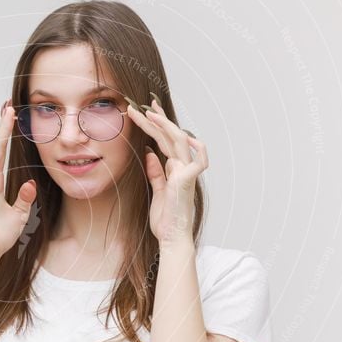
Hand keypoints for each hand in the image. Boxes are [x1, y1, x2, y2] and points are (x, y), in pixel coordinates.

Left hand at [126, 96, 208, 245]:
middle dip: (157, 119)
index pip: (163, 141)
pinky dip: (196, 148)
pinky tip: (186, 137)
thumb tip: (149, 153)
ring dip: (163, 126)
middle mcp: (182, 167)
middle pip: (170, 137)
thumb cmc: (165, 219)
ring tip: (147, 113)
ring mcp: (187, 173)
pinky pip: (198, 160)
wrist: (171, 238)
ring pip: (179, 142)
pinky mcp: (188, 181)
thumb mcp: (156, 191)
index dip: (155, 125)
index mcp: (174, 169)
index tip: (144, 111)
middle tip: (143, 103)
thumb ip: (155, 172)